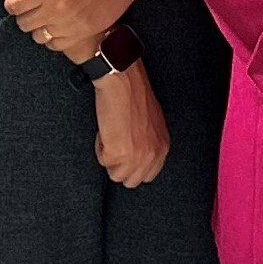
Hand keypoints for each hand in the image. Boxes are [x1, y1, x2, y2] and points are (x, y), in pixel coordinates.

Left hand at [3, 0, 144, 62]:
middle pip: (24, 24)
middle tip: (29, 10)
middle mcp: (55, 10)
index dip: (11, 5)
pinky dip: (53, 39)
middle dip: (23, 17)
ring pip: (39, 37)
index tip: (15, 2)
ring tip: (44, 19)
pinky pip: (57, 45)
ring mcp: (69, 24)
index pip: (15, 6)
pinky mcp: (82, 34)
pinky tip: (57, 28)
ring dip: (37, 29)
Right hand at [93, 64, 168, 187]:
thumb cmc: (134, 95)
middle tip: (116, 143)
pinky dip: (100, 146)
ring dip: (109, 156)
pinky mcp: (118, 154)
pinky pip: (103, 160)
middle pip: (131, 180)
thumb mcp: (151, 123)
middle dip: (119, 165)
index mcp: (162, 147)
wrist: (122, 83)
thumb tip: (136, 154)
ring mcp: (136, 157)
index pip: (147, 175)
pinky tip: (106, 129)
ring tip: (112, 133)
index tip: (125, 154)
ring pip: (115, 174)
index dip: (132, 166)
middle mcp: (152, 155)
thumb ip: (148, 143)